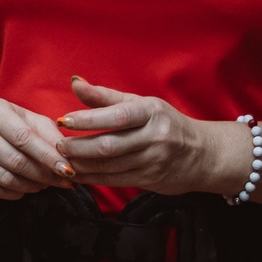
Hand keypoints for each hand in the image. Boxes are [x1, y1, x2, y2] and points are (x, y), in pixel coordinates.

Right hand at [0, 96, 72, 198]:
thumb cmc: (6, 123)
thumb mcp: (28, 118)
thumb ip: (49, 133)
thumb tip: (68, 156)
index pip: (24, 138)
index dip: (47, 157)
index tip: (68, 171)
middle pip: (14, 160)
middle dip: (42, 175)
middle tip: (61, 182)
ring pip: (3, 178)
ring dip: (30, 186)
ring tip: (44, 185)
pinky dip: (13, 194)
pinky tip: (24, 189)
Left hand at [55, 76, 241, 194]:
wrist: (204, 154)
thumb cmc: (164, 123)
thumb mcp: (140, 104)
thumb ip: (105, 96)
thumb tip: (74, 81)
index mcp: (151, 112)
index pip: (116, 116)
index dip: (87, 119)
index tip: (62, 120)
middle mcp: (155, 136)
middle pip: (110, 145)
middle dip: (78, 147)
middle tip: (57, 144)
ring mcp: (154, 160)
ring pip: (110, 165)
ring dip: (81, 165)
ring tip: (60, 159)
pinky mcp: (151, 180)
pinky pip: (115, 180)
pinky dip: (92, 178)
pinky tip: (76, 174)